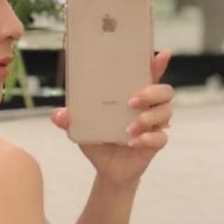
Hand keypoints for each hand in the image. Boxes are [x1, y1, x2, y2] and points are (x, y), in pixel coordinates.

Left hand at [50, 50, 173, 189]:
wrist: (107, 169)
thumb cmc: (100, 140)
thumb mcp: (81, 128)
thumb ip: (70, 119)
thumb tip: (58, 114)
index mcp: (134, 96)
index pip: (149, 75)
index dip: (157, 64)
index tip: (162, 55)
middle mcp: (148, 107)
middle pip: (165, 91)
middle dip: (151, 92)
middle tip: (131, 101)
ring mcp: (155, 125)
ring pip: (166, 112)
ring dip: (148, 118)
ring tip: (129, 128)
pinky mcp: (155, 143)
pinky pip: (160, 138)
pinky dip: (147, 139)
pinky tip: (132, 142)